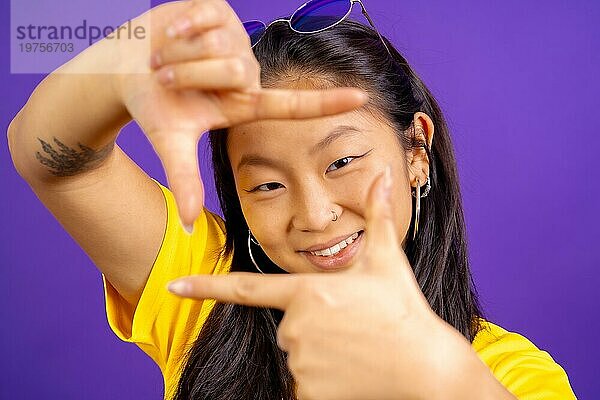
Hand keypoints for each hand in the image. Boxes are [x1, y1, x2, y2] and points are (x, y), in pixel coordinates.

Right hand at [109, 0, 367, 230]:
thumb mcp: (171, 143)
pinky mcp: (218, 10)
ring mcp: (235, 39)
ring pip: (219, 46)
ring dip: (179, 55)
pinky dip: (178, 27)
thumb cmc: (154, 106)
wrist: (125, 69)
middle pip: (236, 72)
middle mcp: (247, 71)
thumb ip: (185, 179)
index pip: (292, 105)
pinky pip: (205, 17)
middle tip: (166, 79)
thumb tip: (187, 224)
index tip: (361, 98)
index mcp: (244, 102)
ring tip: (165, 59)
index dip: (326, 103)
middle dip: (191, 76)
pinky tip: (168, 33)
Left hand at [167, 166, 473, 399]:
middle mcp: (295, 325)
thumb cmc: (403, 310)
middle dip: (312, 326)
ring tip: (355, 350)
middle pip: (288, 326)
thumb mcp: (388, 261)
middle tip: (350, 327)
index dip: (206, 287)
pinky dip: (325, 381)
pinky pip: (305, 386)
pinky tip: (351, 374)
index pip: (245, 288)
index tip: (175, 286)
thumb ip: (377, 216)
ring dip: (320, 353)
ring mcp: (300, 361)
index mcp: (306, 291)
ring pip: (298, 356)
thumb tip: (382, 173)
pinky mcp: (309, 392)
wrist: (424, 367)